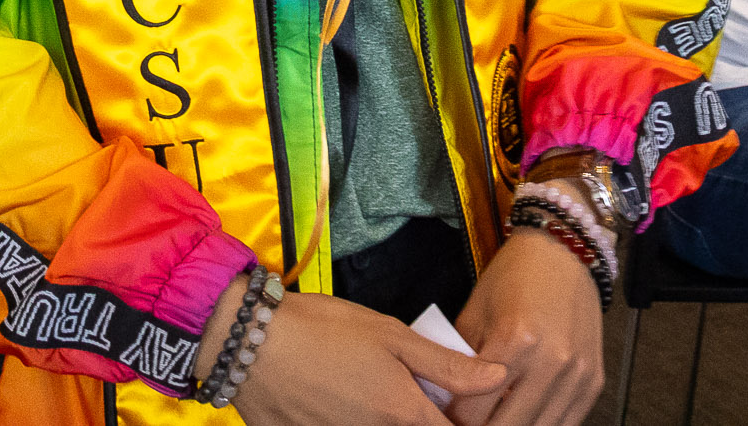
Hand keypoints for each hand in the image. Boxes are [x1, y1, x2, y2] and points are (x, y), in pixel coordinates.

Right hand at [230, 289, 505, 425]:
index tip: (460, 409)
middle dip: (428, 419)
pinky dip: (354, 421)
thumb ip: (447, 365)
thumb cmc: (322, 330)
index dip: (465, 423)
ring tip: (370, 390)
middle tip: (414, 397)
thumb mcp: (391, 334)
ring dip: (391, 419)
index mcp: (405, 415)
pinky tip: (343, 399)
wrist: (248, 343)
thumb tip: (499, 377)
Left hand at [450, 228, 604, 425]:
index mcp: (514, 340)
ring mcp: (577, 375)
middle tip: (469, 421)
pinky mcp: (594, 383)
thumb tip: (442, 398)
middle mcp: (550, 361)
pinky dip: (542, 425)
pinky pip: (565, 425)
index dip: (453, 419)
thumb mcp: (475, 311)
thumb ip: (458, 359)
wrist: (563, 252)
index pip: (473, 410)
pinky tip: (524, 415)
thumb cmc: (514, 276)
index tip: (446, 415)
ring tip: (495, 418)